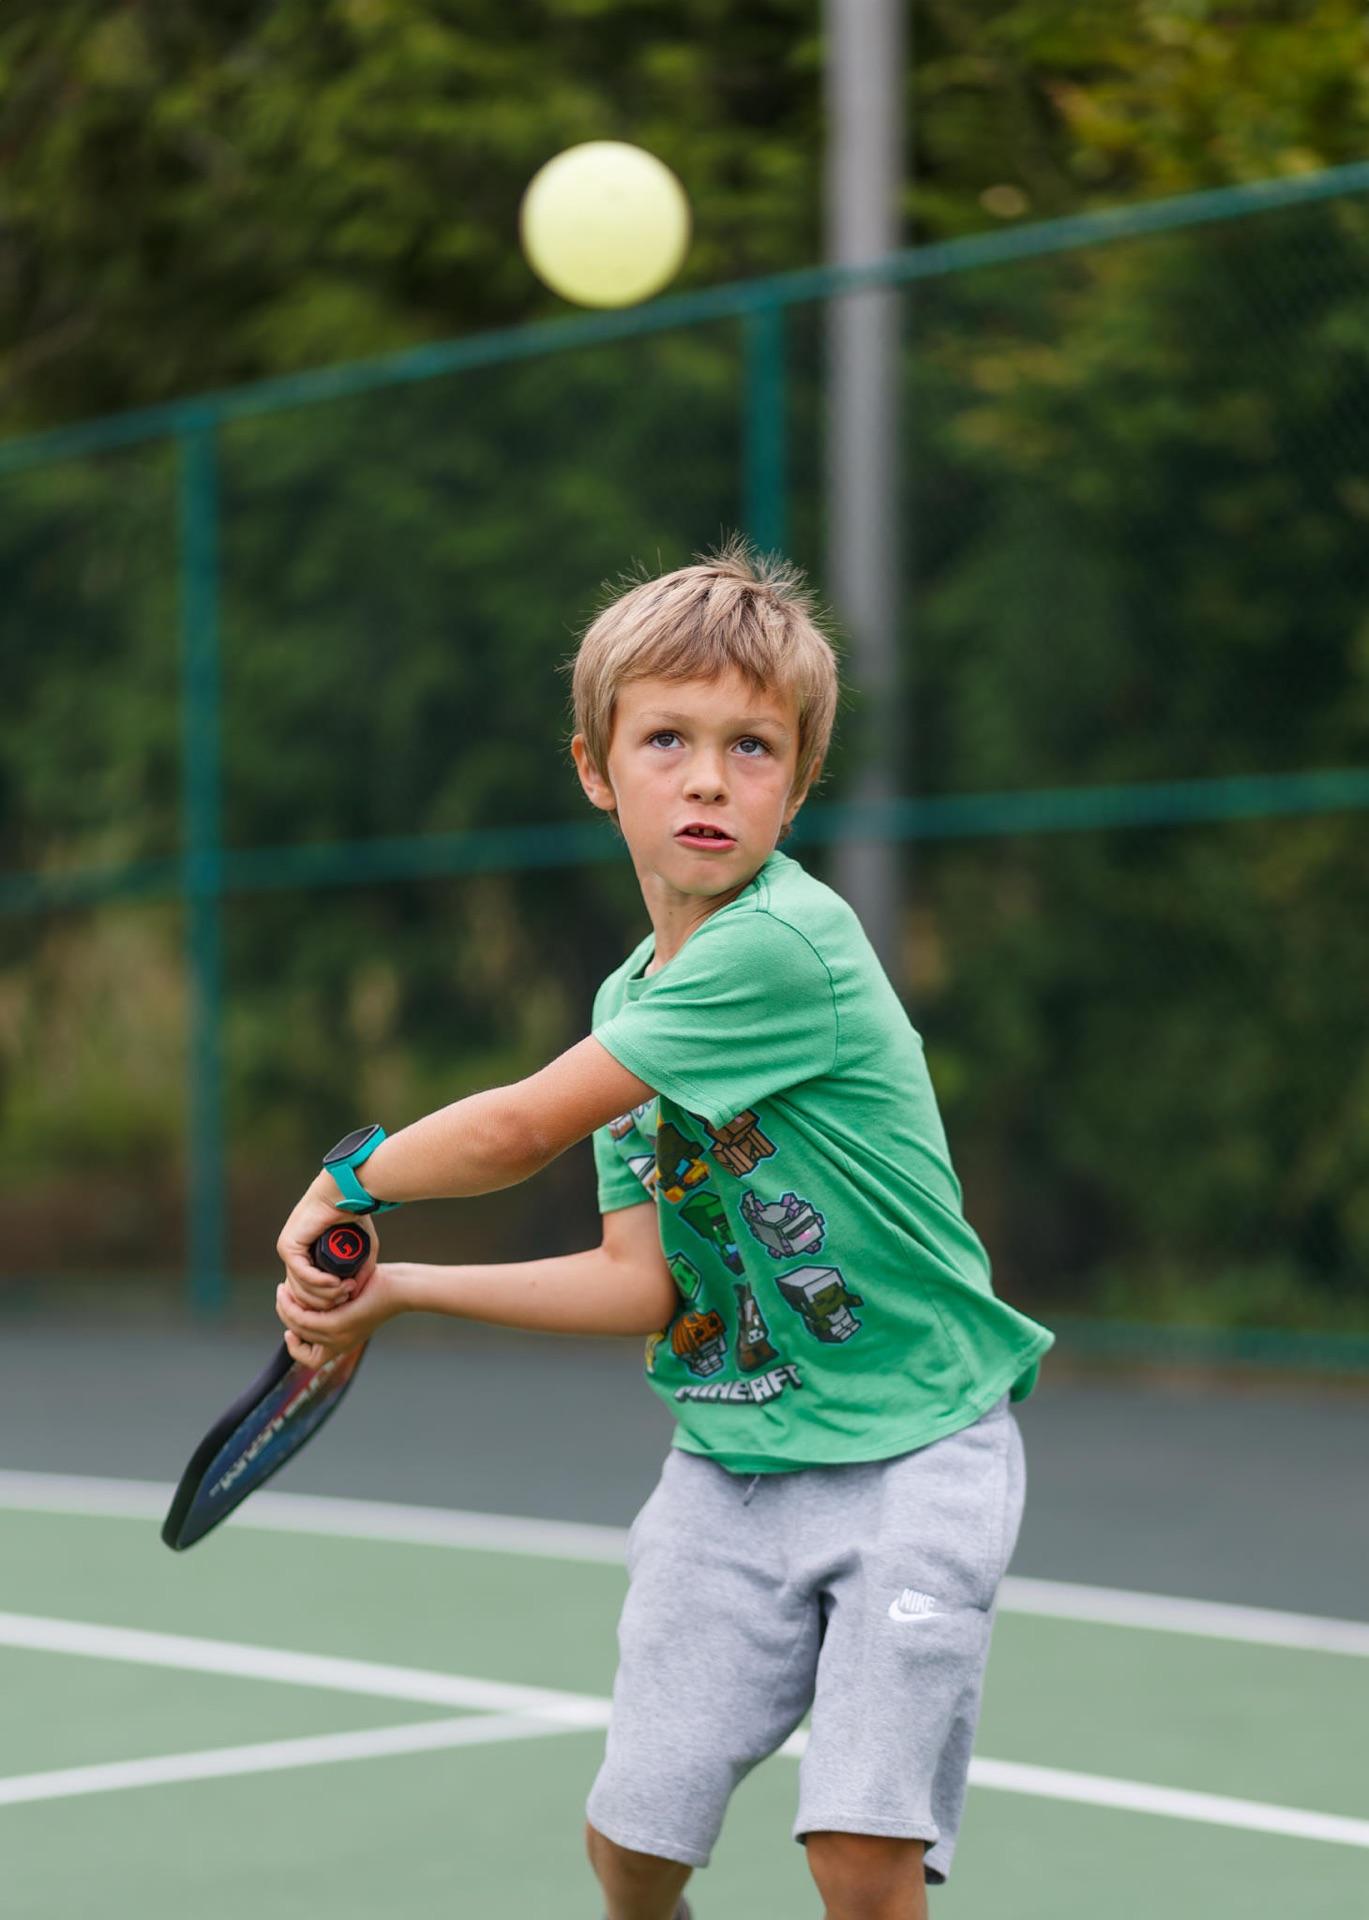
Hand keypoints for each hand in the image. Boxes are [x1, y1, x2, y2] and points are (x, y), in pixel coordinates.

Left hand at [276, 1175, 377, 1310]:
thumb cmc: (355, 1214)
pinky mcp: (288, 1246)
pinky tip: (336, 1283)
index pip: (308, 1290)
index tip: (347, 1299)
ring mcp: (289, 1250)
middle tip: (347, 1297)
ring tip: (345, 1289)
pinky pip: (302, 1273)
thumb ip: (359, 1270)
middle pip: (302, 1293)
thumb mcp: (361, 1249)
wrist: (346, 1192)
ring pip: (301, 1286)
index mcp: (307, 1255)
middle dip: (326, 1301)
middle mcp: (295, 1255)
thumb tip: (354, 1293)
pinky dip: (319, 1282)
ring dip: (325, 1293)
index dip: (326, 1300)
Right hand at [276, 1262, 406, 1366]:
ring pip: (297, 1327)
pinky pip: (304, 1320)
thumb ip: (334, 1309)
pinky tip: (289, 1293)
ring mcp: (338, 1337)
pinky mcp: (338, 1324)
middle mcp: (339, 1346)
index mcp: (343, 1344)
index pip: (310, 1359)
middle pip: (298, 1337)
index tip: (290, 1329)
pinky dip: (292, 1307)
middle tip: (282, 1296)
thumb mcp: (353, 1304)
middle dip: (285, 1316)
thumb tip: (311, 1303)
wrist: (401, 1289)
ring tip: (282, 1291)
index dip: (295, 1346)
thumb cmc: (379, 1290)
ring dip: (285, 1309)